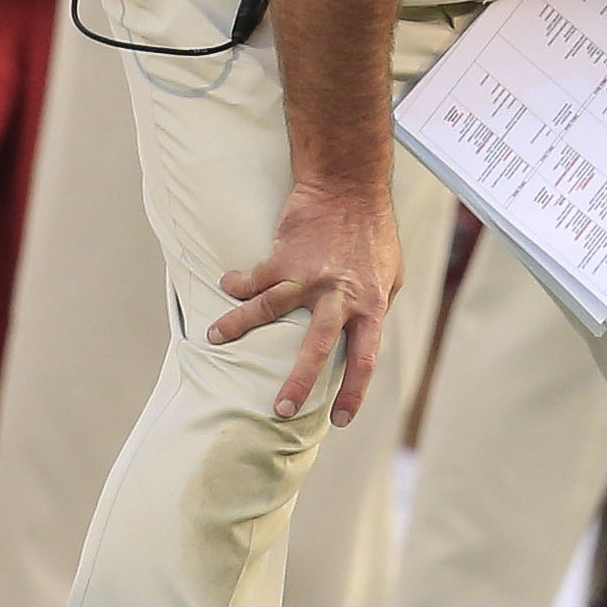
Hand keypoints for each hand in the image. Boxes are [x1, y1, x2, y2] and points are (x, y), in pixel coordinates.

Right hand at [208, 180, 402, 427]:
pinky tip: (226, 287)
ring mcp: (310, 278)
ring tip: (215, 339)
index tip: (341, 419)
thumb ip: (376, 304)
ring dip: (239, 327)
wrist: (351, 187)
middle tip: (279, 410)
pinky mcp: (285, 257)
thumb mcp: (391, 273)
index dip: (354, 392)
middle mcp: (341, 297)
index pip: (366, 359)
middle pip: (317, 349)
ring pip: (269, 311)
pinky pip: (255, 279)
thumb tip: (365, 329)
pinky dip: (237, 285)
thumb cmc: (374, 231)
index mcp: (371, 305)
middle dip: (298, 383)